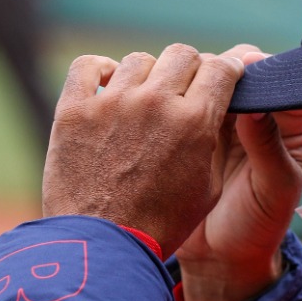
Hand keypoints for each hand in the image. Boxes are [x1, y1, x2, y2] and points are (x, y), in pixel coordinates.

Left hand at [43, 44, 245, 255]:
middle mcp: (154, 103)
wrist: (104, 246)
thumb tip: (220, 106)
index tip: (224, 75)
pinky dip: (101, 70)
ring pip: (140, 60)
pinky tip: (108, 87)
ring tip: (143, 102)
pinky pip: (89, 65)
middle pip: (182, 54)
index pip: (221, 67)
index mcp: (194, 121)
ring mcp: (111, 102)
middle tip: (184, 90)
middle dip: (191, 69)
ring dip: (148, 77)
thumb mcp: (209, 185)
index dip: (227, 69)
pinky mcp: (74, 109)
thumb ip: (217, 138)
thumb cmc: (162, 222)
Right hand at [174, 46, 301, 300]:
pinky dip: (171, 96)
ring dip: (192, 80)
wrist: (219, 255)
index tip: (242, 68)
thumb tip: (255, 107)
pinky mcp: (188, 127)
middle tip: (202, 80)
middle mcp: (255, 112)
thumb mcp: (273, 189)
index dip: (260, 70)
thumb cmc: (257, 225)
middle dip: (221, 69)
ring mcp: (219, 118)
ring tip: (179, 91)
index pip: (278, 79)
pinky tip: (157, 99)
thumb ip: (267, 147)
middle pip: (238, 69)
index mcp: (287, 122)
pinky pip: (180, 100)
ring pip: (205, 79)